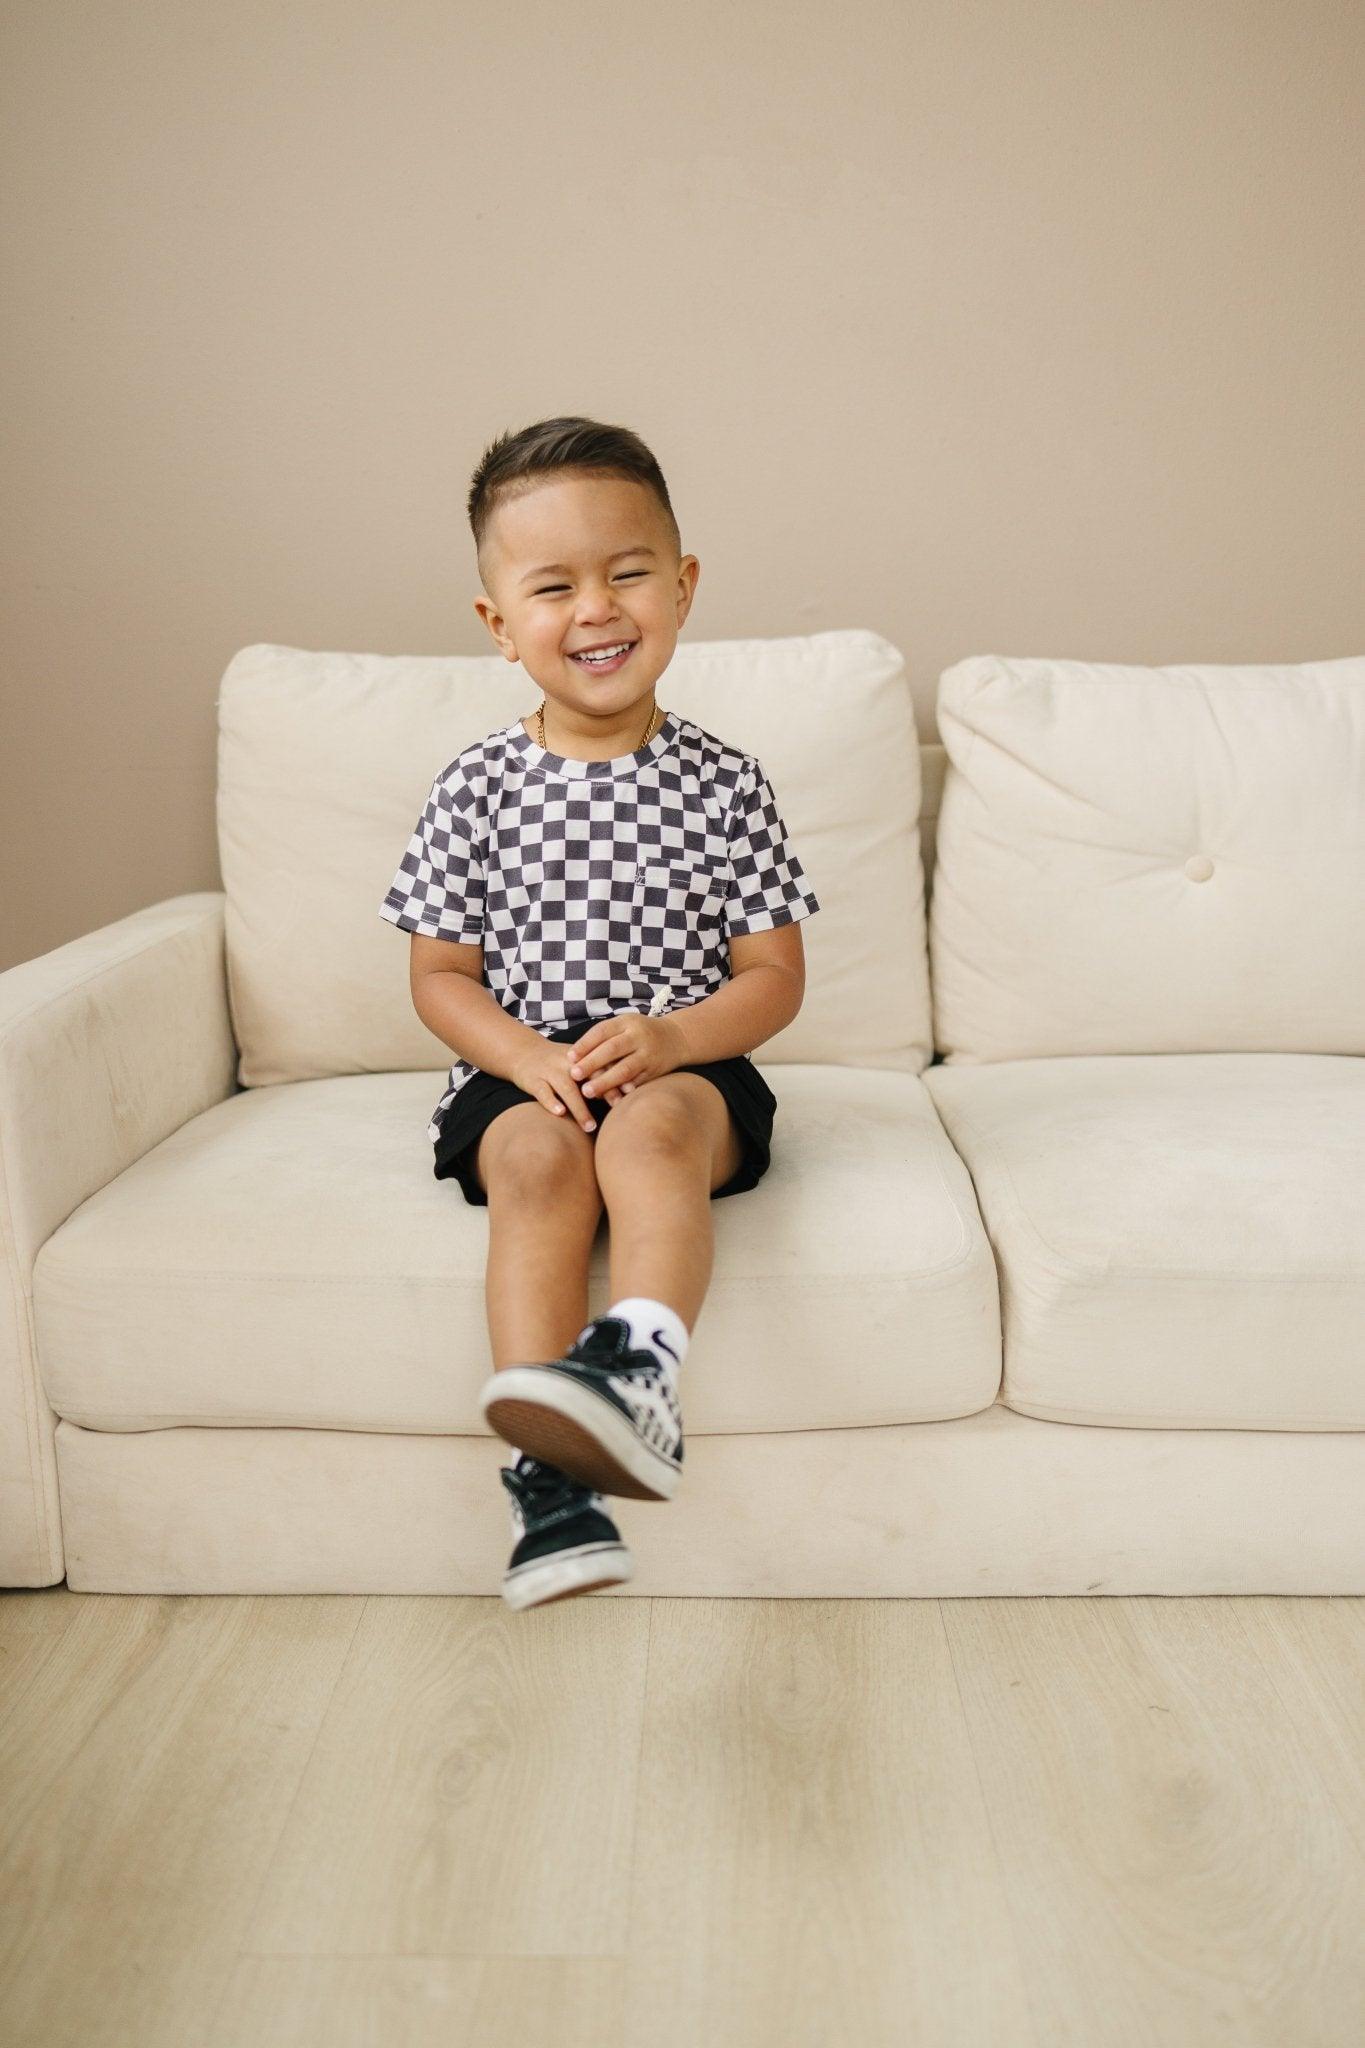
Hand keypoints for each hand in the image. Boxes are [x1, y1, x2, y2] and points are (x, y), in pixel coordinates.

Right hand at [509, 1036, 632, 1131]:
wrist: (522, 1051)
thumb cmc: (559, 1063)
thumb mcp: (579, 1062)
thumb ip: (600, 1073)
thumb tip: (628, 1092)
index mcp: (581, 1056)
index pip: (603, 1065)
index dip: (617, 1077)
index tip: (632, 1092)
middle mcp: (567, 1062)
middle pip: (588, 1076)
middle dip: (604, 1091)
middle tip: (618, 1108)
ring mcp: (549, 1071)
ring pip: (567, 1089)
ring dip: (580, 1108)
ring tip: (590, 1127)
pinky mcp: (532, 1080)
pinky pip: (542, 1092)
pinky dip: (551, 1102)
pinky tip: (560, 1113)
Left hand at [567, 1013, 685, 1100]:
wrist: (676, 1038)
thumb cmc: (639, 1033)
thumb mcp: (623, 1026)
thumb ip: (603, 1038)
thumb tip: (573, 1058)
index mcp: (627, 1022)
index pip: (602, 1031)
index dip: (584, 1044)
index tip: (569, 1057)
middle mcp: (638, 1036)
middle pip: (612, 1049)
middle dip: (591, 1063)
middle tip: (573, 1075)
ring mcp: (648, 1054)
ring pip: (625, 1069)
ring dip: (605, 1082)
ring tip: (587, 1092)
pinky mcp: (655, 1071)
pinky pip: (637, 1082)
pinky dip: (622, 1091)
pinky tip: (608, 1099)